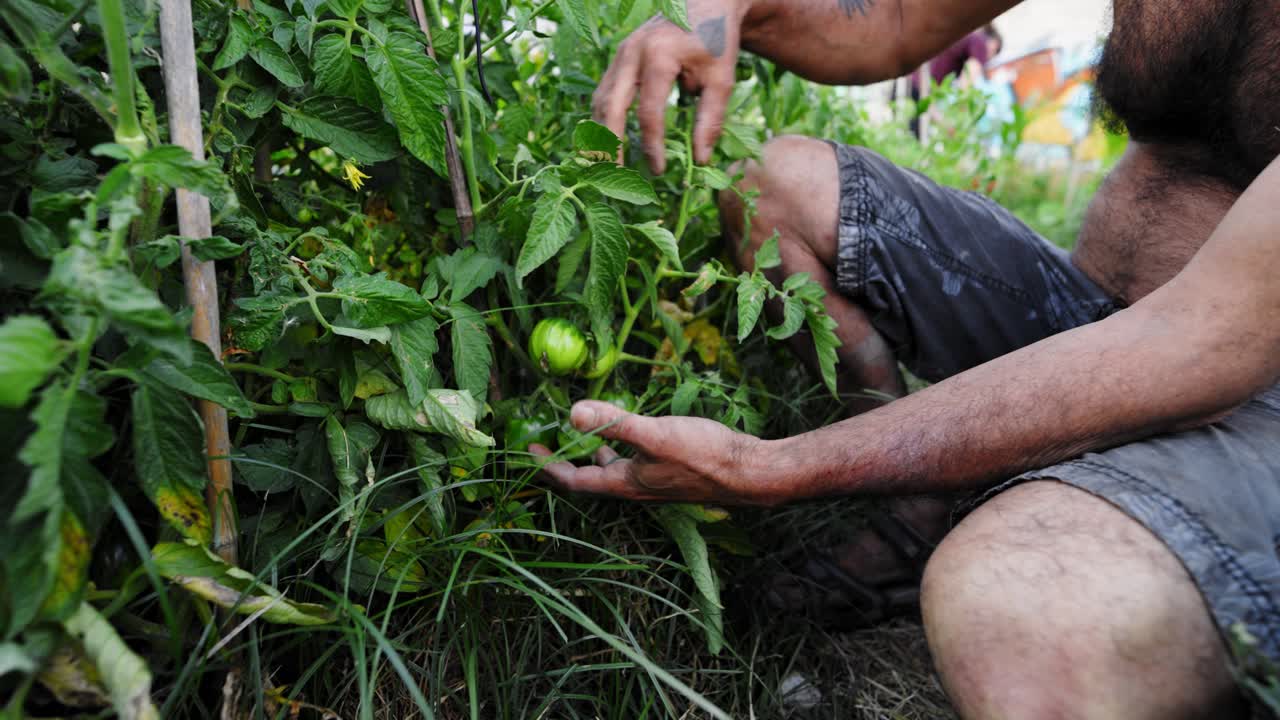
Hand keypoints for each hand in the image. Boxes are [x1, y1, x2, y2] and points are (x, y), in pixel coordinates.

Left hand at [531, 400, 780, 505]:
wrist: (748, 473)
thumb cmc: (703, 455)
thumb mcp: (654, 433)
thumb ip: (613, 422)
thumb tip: (572, 412)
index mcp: (625, 483)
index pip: (574, 480)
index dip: (548, 466)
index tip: (530, 450)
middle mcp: (636, 488)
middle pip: (591, 480)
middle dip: (568, 463)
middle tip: (550, 445)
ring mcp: (655, 482)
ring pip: (615, 472)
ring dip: (595, 457)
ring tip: (585, 440)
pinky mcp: (672, 473)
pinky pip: (635, 464)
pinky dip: (623, 450)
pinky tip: (632, 434)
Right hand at [592, 0, 744, 173]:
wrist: (706, 3)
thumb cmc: (716, 40)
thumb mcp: (721, 79)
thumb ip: (710, 119)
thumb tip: (700, 161)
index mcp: (658, 55)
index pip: (649, 112)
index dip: (652, 145)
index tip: (660, 170)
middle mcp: (631, 52)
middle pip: (611, 106)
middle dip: (610, 144)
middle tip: (615, 175)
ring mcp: (620, 53)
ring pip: (601, 99)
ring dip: (601, 133)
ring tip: (607, 164)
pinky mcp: (619, 58)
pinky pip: (604, 92)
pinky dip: (604, 118)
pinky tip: (610, 140)